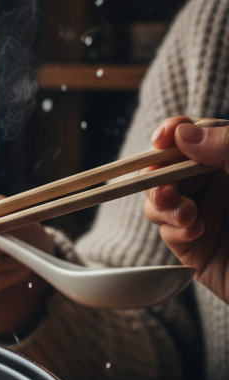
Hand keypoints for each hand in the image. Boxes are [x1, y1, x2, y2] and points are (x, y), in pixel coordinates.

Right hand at [145, 116, 228, 303]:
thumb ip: (226, 146)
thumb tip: (182, 134)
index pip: (196, 135)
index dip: (174, 132)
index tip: (162, 138)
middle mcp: (217, 184)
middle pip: (167, 166)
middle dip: (158, 172)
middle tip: (163, 184)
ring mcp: (205, 214)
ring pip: (160, 198)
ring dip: (162, 202)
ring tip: (183, 212)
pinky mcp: (196, 246)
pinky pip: (168, 231)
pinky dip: (174, 229)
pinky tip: (196, 230)